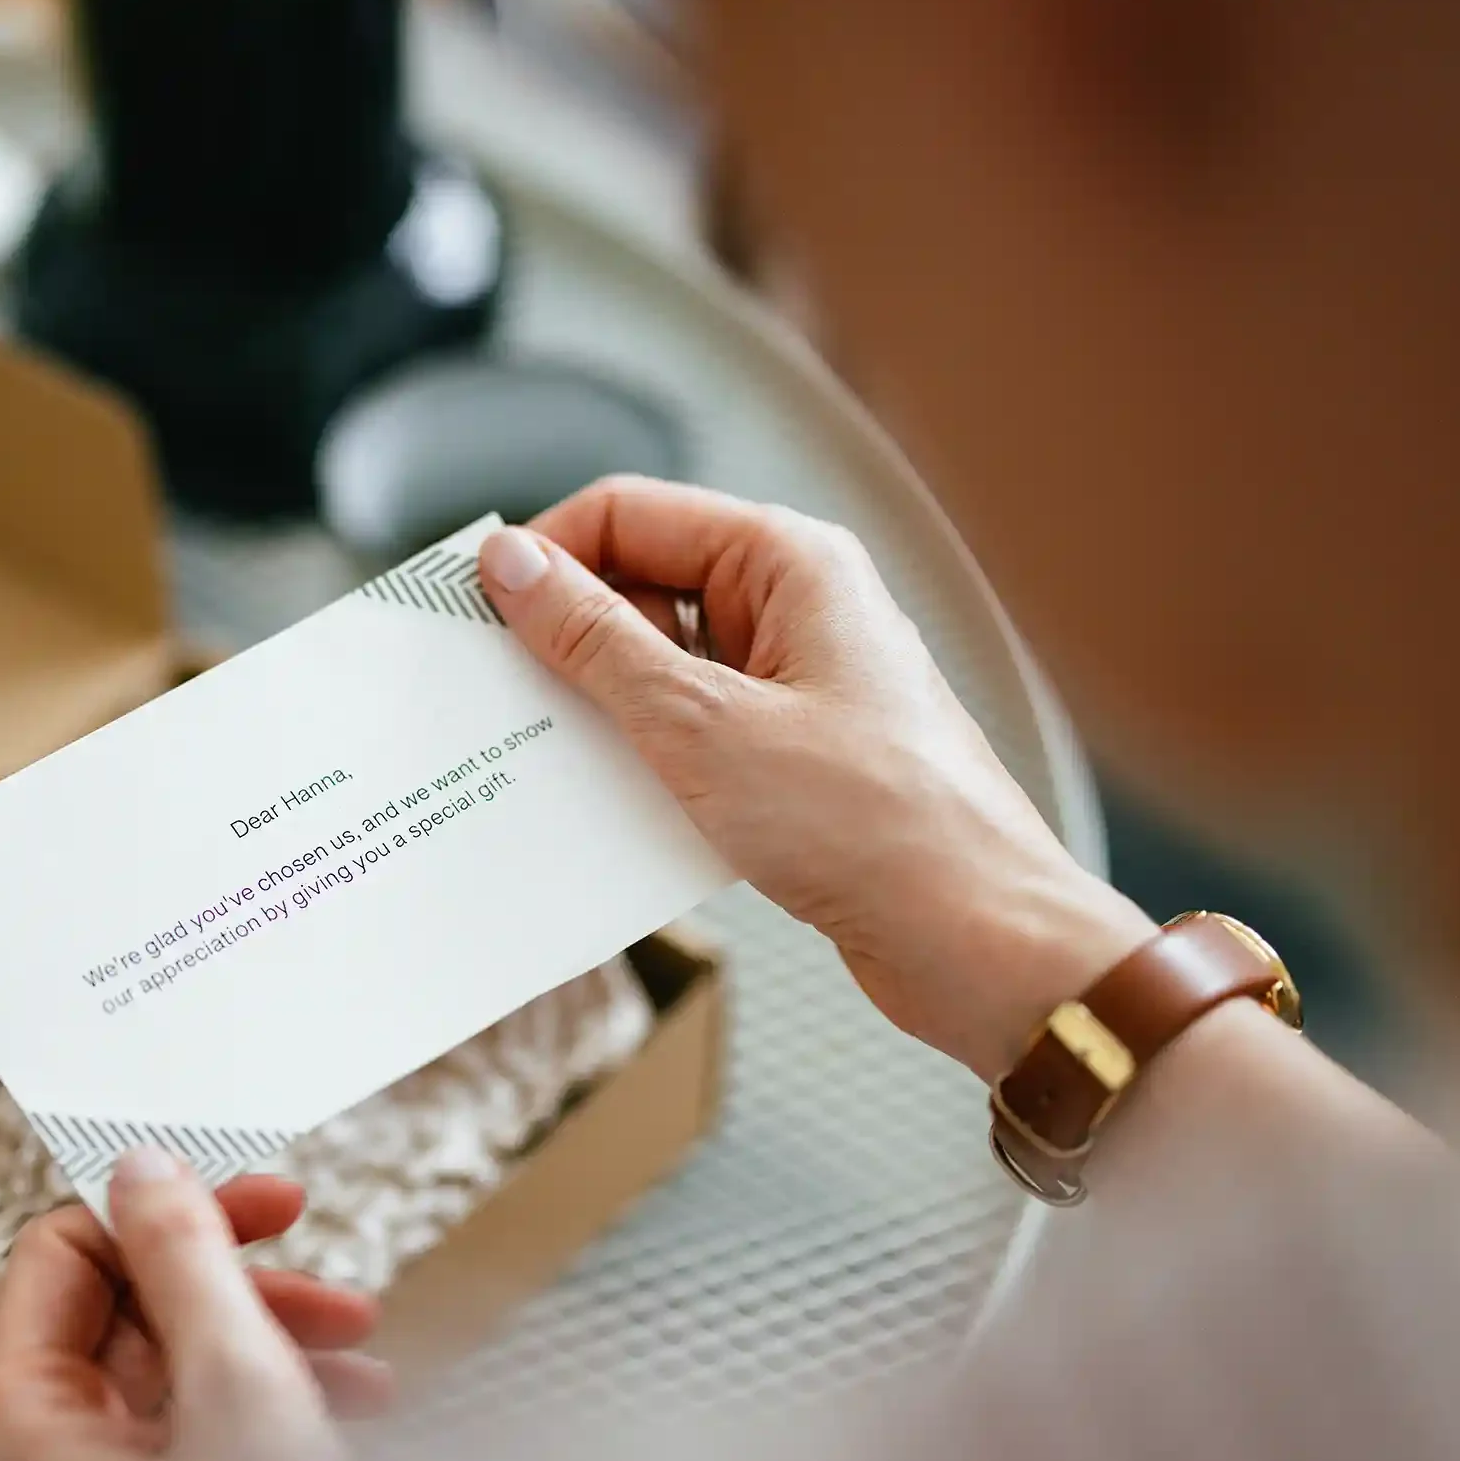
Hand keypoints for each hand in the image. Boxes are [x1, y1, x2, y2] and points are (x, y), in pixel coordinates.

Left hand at [0, 1150, 392, 1460]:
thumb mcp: (233, 1385)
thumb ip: (185, 1260)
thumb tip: (146, 1174)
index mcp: (18, 1419)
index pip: (61, 1253)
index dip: (164, 1211)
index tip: (252, 1202)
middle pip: (130, 1313)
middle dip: (242, 1289)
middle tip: (321, 1286)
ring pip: (180, 1373)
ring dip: (277, 1347)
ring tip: (358, 1362)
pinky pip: (205, 1435)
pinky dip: (278, 1408)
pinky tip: (345, 1412)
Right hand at [475, 476, 1155, 1079]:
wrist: (983, 946)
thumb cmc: (879, 827)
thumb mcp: (703, 726)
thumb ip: (598, 641)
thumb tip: (514, 566)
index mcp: (790, 563)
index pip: (631, 514)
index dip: (546, 557)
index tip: (475, 615)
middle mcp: (798, 610)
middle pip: (643, 588)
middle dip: (566, 642)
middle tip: (494, 697)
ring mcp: (800, 688)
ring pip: (663, 672)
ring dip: (601, 713)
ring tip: (545, 762)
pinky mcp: (796, 763)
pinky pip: (692, 739)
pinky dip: (644, 765)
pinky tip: (605, 809)